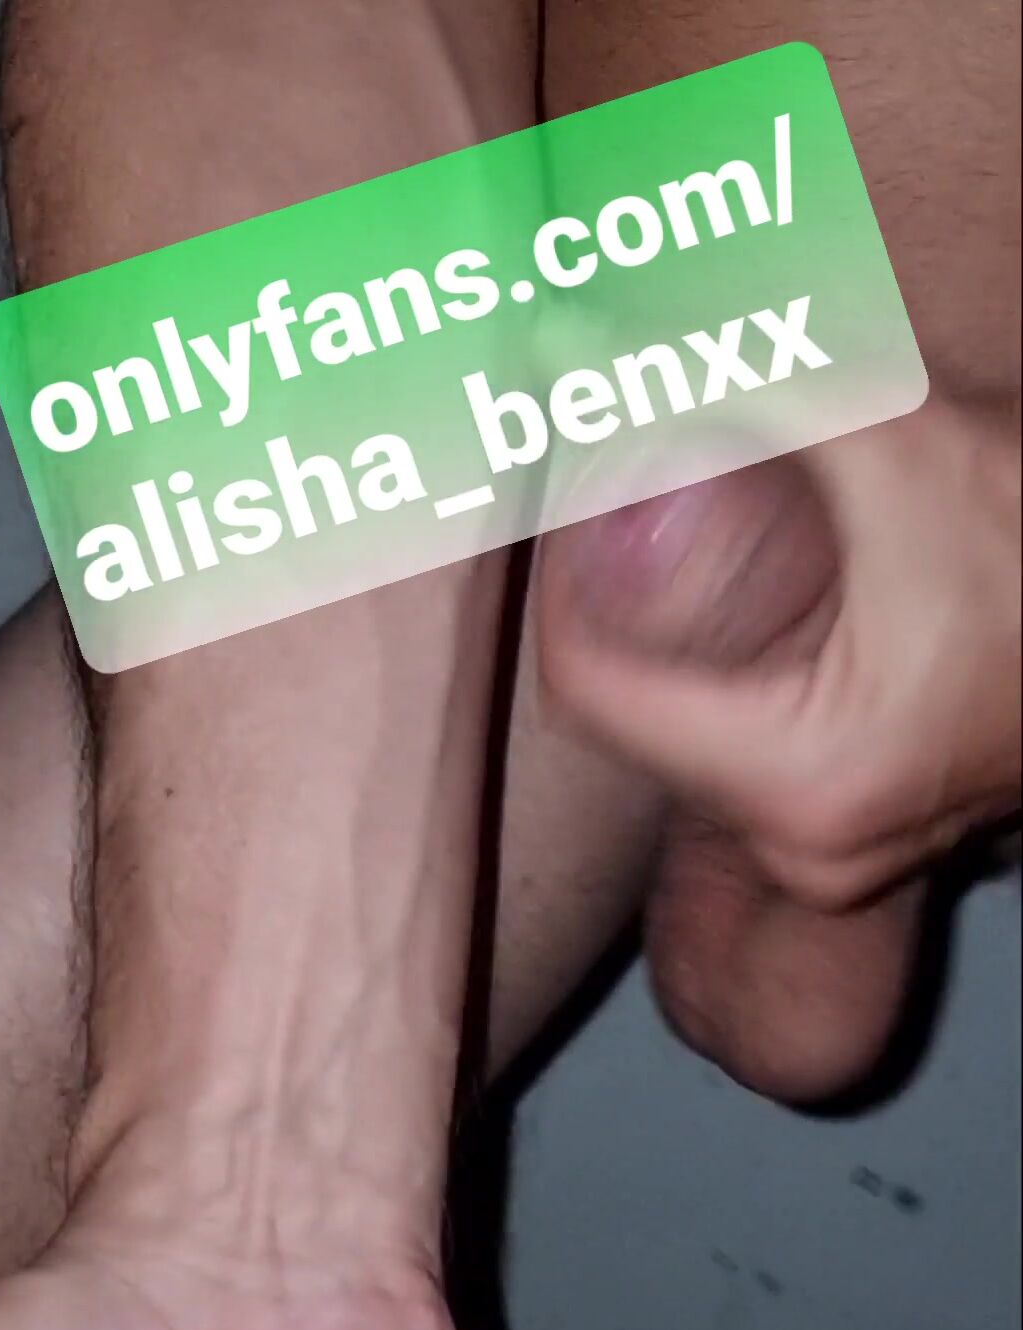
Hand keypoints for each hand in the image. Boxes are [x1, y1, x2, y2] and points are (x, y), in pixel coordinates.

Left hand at [540, 397, 1019, 910]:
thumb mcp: (893, 444)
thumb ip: (730, 384)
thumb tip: (571, 345)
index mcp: (804, 777)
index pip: (591, 685)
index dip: (561, 575)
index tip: (570, 486)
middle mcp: (805, 848)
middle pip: (629, 718)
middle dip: (613, 600)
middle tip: (611, 491)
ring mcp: (828, 858)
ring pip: (681, 745)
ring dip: (665, 642)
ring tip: (671, 536)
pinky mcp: (849, 840)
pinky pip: (735, 763)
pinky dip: (718, 681)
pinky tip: (737, 608)